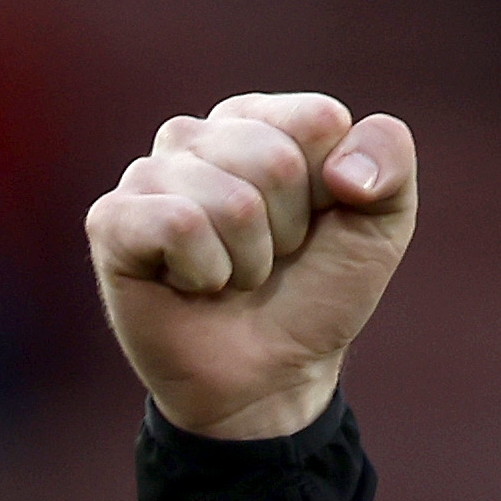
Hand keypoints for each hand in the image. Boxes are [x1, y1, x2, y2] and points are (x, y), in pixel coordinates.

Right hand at [86, 93, 417, 440]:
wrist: (272, 380)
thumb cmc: (316, 296)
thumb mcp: (378, 230)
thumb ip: (389, 167)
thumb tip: (345, 169)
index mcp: (258, 121)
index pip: (316, 121)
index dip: (331, 189)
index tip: (314, 226)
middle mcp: (197, 135)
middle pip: (275, 159)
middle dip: (289, 231)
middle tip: (270, 260)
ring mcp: (147, 173)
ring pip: (231, 200)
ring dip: (249, 261)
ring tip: (232, 276)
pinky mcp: (111, 220)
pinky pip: (178, 225)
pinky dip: (205, 273)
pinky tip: (191, 284)